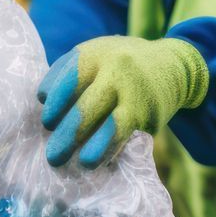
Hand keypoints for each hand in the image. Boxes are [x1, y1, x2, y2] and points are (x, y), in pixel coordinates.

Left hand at [37, 35, 208, 168]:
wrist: (172, 65)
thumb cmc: (119, 63)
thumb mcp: (96, 55)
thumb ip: (69, 73)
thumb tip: (42, 102)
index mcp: (95, 54)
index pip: (68, 78)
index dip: (55, 102)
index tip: (46, 122)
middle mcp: (115, 70)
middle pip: (85, 106)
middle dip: (66, 134)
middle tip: (52, 155)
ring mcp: (134, 92)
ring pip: (108, 125)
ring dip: (89, 148)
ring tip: (75, 163)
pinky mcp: (149, 113)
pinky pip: (125, 135)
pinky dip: (108, 150)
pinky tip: (96, 161)